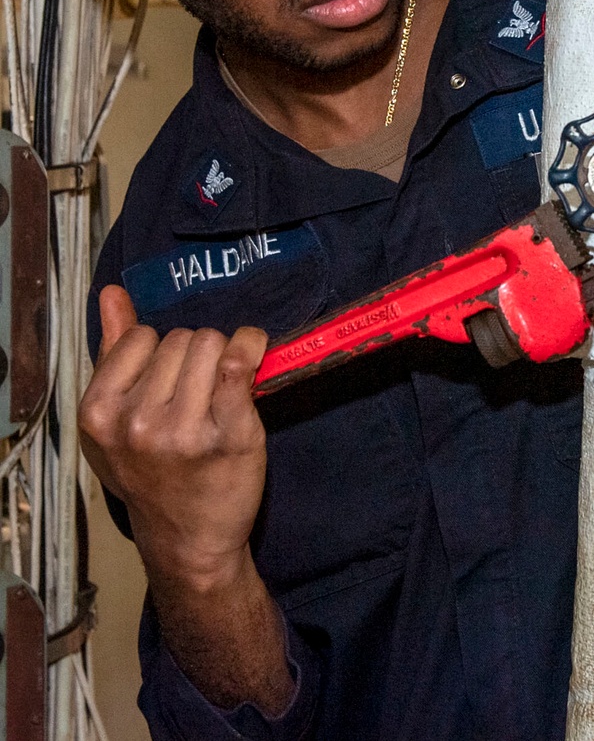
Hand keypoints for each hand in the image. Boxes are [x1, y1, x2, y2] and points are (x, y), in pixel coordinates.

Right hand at [79, 286, 268, 588]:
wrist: (188, 540)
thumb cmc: (151, 472)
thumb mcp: (115, 419)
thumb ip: (112, 350)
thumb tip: (111, 293)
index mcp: (99, 414)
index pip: (141, 337)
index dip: (160, 352)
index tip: (168, 381)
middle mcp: (138, 424)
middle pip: (182, 339)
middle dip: (194, 356)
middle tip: (196, 393)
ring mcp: (185, 432)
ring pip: (213, 344)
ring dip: (223, 357)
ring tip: (220, 391)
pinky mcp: (231, 436)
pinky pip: (240, 365)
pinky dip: (252, 348)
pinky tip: (254, 355)